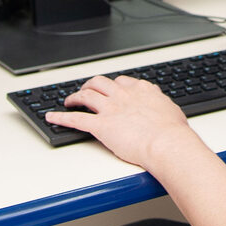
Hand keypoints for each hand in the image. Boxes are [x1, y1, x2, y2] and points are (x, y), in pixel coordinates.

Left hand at [45, 75, 198, 168]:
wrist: (167, 143)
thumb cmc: (172, 132)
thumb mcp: (170, 109)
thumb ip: (160, 103)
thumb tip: (161, 103)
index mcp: (140, 91)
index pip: (121, 82)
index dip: (112, 86)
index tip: (110, 89)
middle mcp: (123, 96)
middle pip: (99, 83)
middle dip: (90, 85)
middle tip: (86, 90)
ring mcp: (110, 109)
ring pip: (86, 95)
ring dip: (75, 97)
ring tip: (69, 101)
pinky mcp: (101, 126)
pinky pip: (76, 119)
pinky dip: (61, 117)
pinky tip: (53, 117)